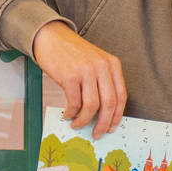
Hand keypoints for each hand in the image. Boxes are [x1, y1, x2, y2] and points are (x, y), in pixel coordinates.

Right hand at [32, 20, 125, 137]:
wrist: (50, 37)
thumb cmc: (71, 52)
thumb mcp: (94, 61)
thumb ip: (102, 81)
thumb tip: (103, 111)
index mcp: (111, 64)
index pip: (121, 95)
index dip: (117, 115)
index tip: (111, 126)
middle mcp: (101, 67)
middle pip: (109, 103)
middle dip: (103, 123)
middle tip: (97, 133)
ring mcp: (86, 71)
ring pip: (92, 106)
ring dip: (84, 120)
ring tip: (78, 124)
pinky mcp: (70, 76)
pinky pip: (74, 102)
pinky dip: (71, 113)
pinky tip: (68, 114)